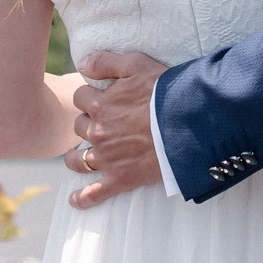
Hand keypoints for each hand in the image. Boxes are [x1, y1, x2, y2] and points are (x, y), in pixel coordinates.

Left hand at [65, 48, 166, 205]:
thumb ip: (105, 62)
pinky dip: (82, 198)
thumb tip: (81, 63)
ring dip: (75, 157)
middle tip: (100, 122)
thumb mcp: (136, 64)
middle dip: (86, 122)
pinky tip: (75, 200)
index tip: (99, 97)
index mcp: (100, 104)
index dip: (89, 95)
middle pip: (79, 126)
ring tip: (78, 157)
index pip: (80, 97)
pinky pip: (94, 193)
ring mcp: (107, 158)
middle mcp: (98, 132)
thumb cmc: (165, 91)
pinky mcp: (120, 179)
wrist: (187, 124)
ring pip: (78, 159)